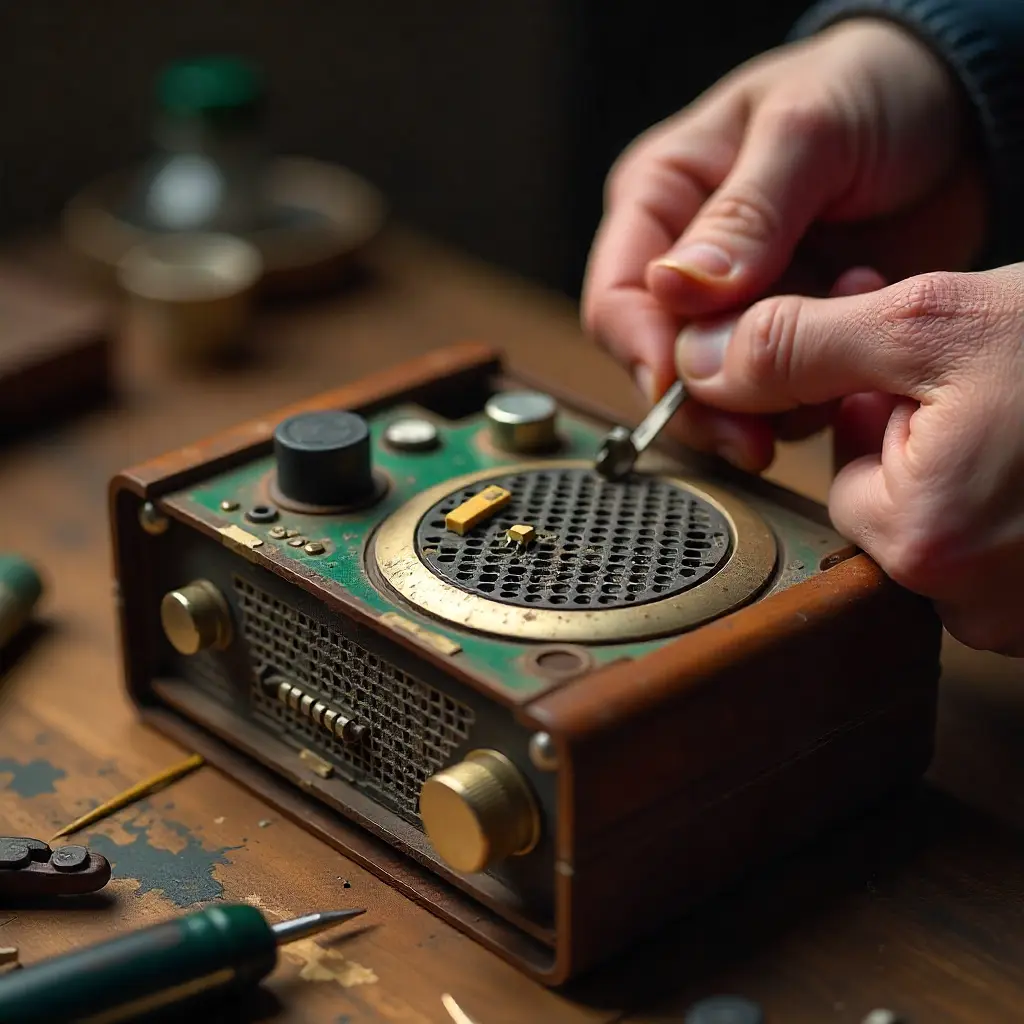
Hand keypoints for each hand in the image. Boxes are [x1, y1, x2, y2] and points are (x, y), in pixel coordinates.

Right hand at [582, 17, 986, 470]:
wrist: (958, 113)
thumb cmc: (866, 89)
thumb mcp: (805, 132)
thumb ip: (743, 214)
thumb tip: (676, 288)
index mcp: (661, 198)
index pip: (617, 297)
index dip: (642, 352)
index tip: (681, 388)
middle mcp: (687, 261)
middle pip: (662, 359)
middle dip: (707, 400)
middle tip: (752, 436)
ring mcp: (740, 303)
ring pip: (720, 388)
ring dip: (773, 398)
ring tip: (838, 356)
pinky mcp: (791, 331)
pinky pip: (782, 391)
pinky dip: (817, 390)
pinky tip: (859, 346)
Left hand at [674, 265, 1023, 656]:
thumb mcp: (935, 321)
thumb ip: (799, 347)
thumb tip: (700, 364)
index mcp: (927, 542)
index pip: (841, 478)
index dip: (869, 403)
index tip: (903, 346)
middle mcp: (977, 605)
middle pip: (897, 502)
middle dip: (917, 421)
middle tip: (965, 354)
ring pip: (959, 518)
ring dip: (971, 443)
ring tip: (1022, 385)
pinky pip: (1013, 539)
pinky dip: (1017, 477)